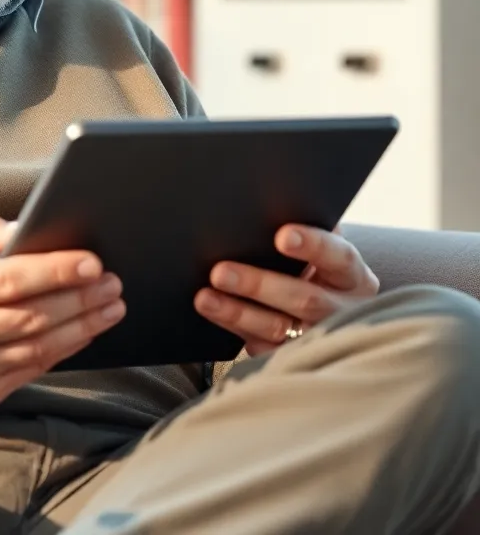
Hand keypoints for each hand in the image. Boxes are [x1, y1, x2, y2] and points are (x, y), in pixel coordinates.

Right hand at [0, 215, 125, 409]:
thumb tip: (26, 228)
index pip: (12, 280)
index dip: (56, 271)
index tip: (92, 262)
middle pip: (34, 315)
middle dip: (80, 298)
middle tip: (112, 283)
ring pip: (40, 347)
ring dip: (84, 326)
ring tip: (111, 306)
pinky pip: (33, 370)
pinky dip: (64, 349)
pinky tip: (84, 330)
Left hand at [194, 224, 378, 355]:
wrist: (327, 314)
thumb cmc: (316, 269)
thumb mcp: (321, 251)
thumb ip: (306, 227)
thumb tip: (273, 199)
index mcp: (353, 276)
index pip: (339, 257)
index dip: (312, 245)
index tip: (282, 236)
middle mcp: (343, 310)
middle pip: (304, 298)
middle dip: (259, 284)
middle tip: (220, 271)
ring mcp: (318, 339)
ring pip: (278, 328)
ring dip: (237, 312)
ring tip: (205, 297)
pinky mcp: (293, 358)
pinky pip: (263, 349)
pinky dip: (234, 328)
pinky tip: (214, 313)